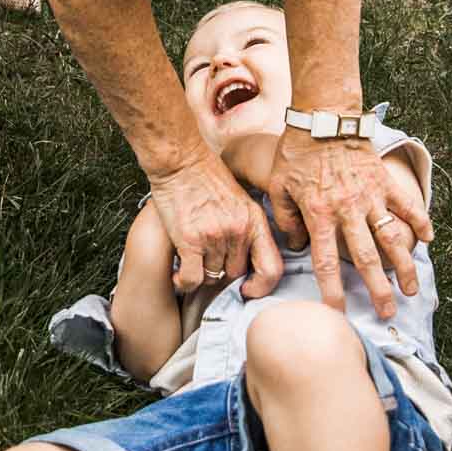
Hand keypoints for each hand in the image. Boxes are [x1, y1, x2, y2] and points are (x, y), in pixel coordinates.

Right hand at [146, 148, 282, 299]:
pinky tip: (179, 275)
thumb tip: (246, 261)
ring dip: (201, 272)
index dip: (262, 287)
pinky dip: (184, 282)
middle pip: (235, 273)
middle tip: (208, 261)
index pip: (272, 268)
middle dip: (221, 272)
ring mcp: (215, 235)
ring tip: (192, 258)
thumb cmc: (206, 177)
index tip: (248, 288)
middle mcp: (239, 230)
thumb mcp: (240, 201)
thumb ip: (247, 228)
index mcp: (255, 221)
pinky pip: (192, 278)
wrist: (181, 161)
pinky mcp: (191, 239)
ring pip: (212, 276)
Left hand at [265, 133, 432, 318]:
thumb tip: (295, 248)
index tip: (338, 313)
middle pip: (366, 258)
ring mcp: (370, 196)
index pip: (326, 262)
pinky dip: (420, 221)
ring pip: (392, 238)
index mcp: (319, 215)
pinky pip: (407, 204)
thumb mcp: (278, 187)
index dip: (332, 291)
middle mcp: (348, 210)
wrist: (323, 117)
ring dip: (404, 266)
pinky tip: (429, 239)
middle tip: (388, 315)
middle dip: (378, 290)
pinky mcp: (384, 181)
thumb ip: (286, 220)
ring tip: (411, 290)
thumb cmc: (295, 153)